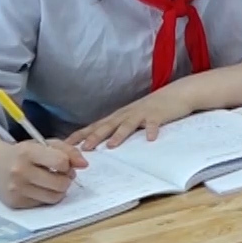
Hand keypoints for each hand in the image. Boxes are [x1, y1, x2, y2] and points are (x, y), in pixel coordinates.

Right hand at [0, 139, 87, 207]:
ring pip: (54, 197)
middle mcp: (20, 172)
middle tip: (60, 174)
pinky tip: (39, 188)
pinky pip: (43, 204)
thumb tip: (85, 165)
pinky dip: (46, 196)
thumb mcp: (44, 144)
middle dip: (66, 179)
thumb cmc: (23, 153)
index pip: (61, 162)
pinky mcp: (14, 203)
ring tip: (53, 182)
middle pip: (61, 183)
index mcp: (28, 152)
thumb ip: (68, 150)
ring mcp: (16, 190)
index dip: (67, 164)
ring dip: (59, 190)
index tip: (62, 163)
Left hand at [68, 91, 196, 149]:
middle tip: (83, 149)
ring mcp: (142, 114)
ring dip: (119, 135)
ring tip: (111, 146)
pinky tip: (150, 139)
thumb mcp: (131, 117)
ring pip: (128, 125)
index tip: (65, 144)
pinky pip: (154, 124)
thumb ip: (118, 128)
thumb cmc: (152, 109)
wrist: (176, 94)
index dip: (80, 134)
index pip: (94, 126)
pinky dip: (152, 130)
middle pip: (107, 126)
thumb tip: (101, 144)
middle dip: (94, 137)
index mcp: (118, 116)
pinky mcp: (158, 115)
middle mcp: (126, 114)